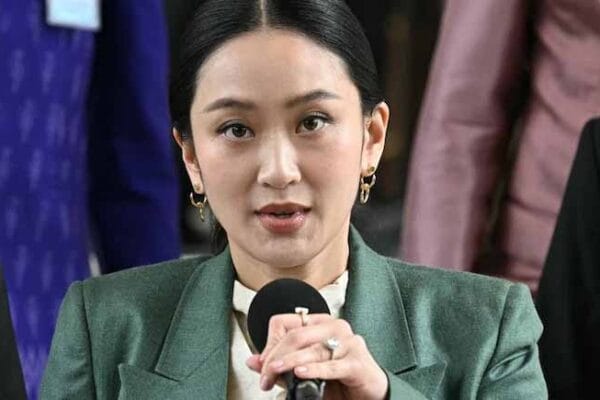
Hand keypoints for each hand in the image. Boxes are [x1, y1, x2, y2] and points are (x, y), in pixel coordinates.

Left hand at [246, 313, 388, 399]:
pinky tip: (300, 373)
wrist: (369, 394)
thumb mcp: (304, 371)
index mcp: (320, 323)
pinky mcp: (357, 361)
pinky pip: (332, 365)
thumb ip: (280, 365)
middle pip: (296, 335)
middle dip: (276, 356)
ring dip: (290, 364)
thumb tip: (252, 361)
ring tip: (276, 373)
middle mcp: (334, 327)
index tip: (262, 363)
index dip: (269, 343)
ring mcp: (348, 342)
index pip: (285, 323)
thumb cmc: (339, 379)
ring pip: (312, 350)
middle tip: (266, 375)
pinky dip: (314, 370)